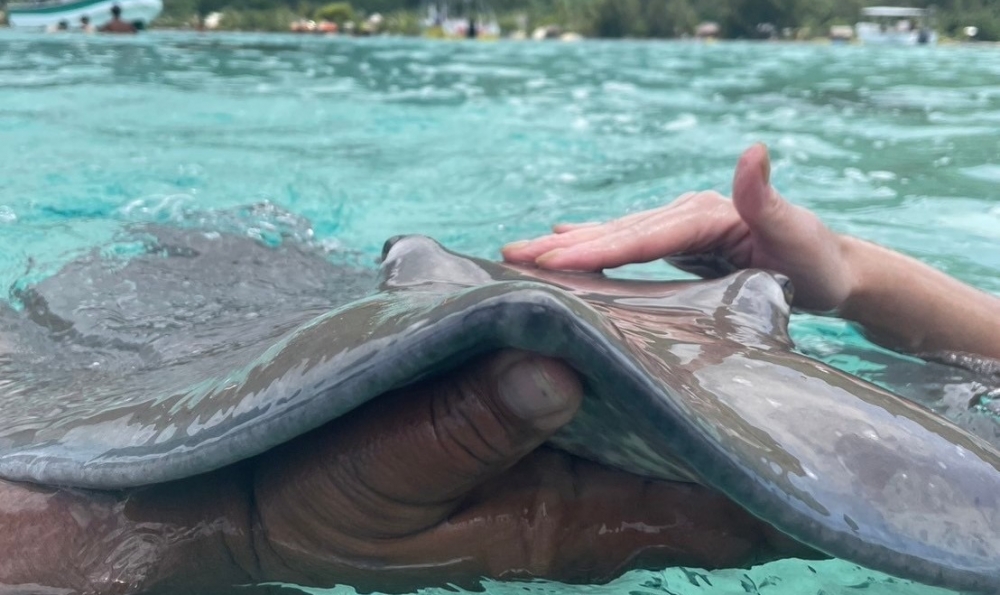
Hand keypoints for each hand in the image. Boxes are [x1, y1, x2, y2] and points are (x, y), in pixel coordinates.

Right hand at [248, 351, 805, 590]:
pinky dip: (612, 360)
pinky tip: (618, 314)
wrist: (262, 493)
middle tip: (772, 339)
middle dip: (732, 410)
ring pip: (644, 423)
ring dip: (673, 376)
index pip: (700, 516)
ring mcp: (545, 464)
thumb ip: (472, 427)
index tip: (812, 427)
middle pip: (688, 462)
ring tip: (713, 314)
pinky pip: (590, 395)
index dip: (766, 480)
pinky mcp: (514, 429)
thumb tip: (561, 370)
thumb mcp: (391, 472)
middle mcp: (570, 499)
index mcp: (560, 524)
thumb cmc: (324, 498)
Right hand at [503, 144, 853, 311]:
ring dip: (567, 245)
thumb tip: (753, 150)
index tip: (553, 258)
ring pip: (615, 236)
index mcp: (705, 214)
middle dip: (563, 246)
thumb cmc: (817, 263)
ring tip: (520, 251)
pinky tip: (568, 242)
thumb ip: (767, 198)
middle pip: (618, 232)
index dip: (598, 248)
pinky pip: (627, 245)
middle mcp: (685, 214)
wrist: (833, 270)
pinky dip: (593, 244)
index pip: (643, 235)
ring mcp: (680, 226)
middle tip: (511, 255)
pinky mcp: (679, 242)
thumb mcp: (798, 235)